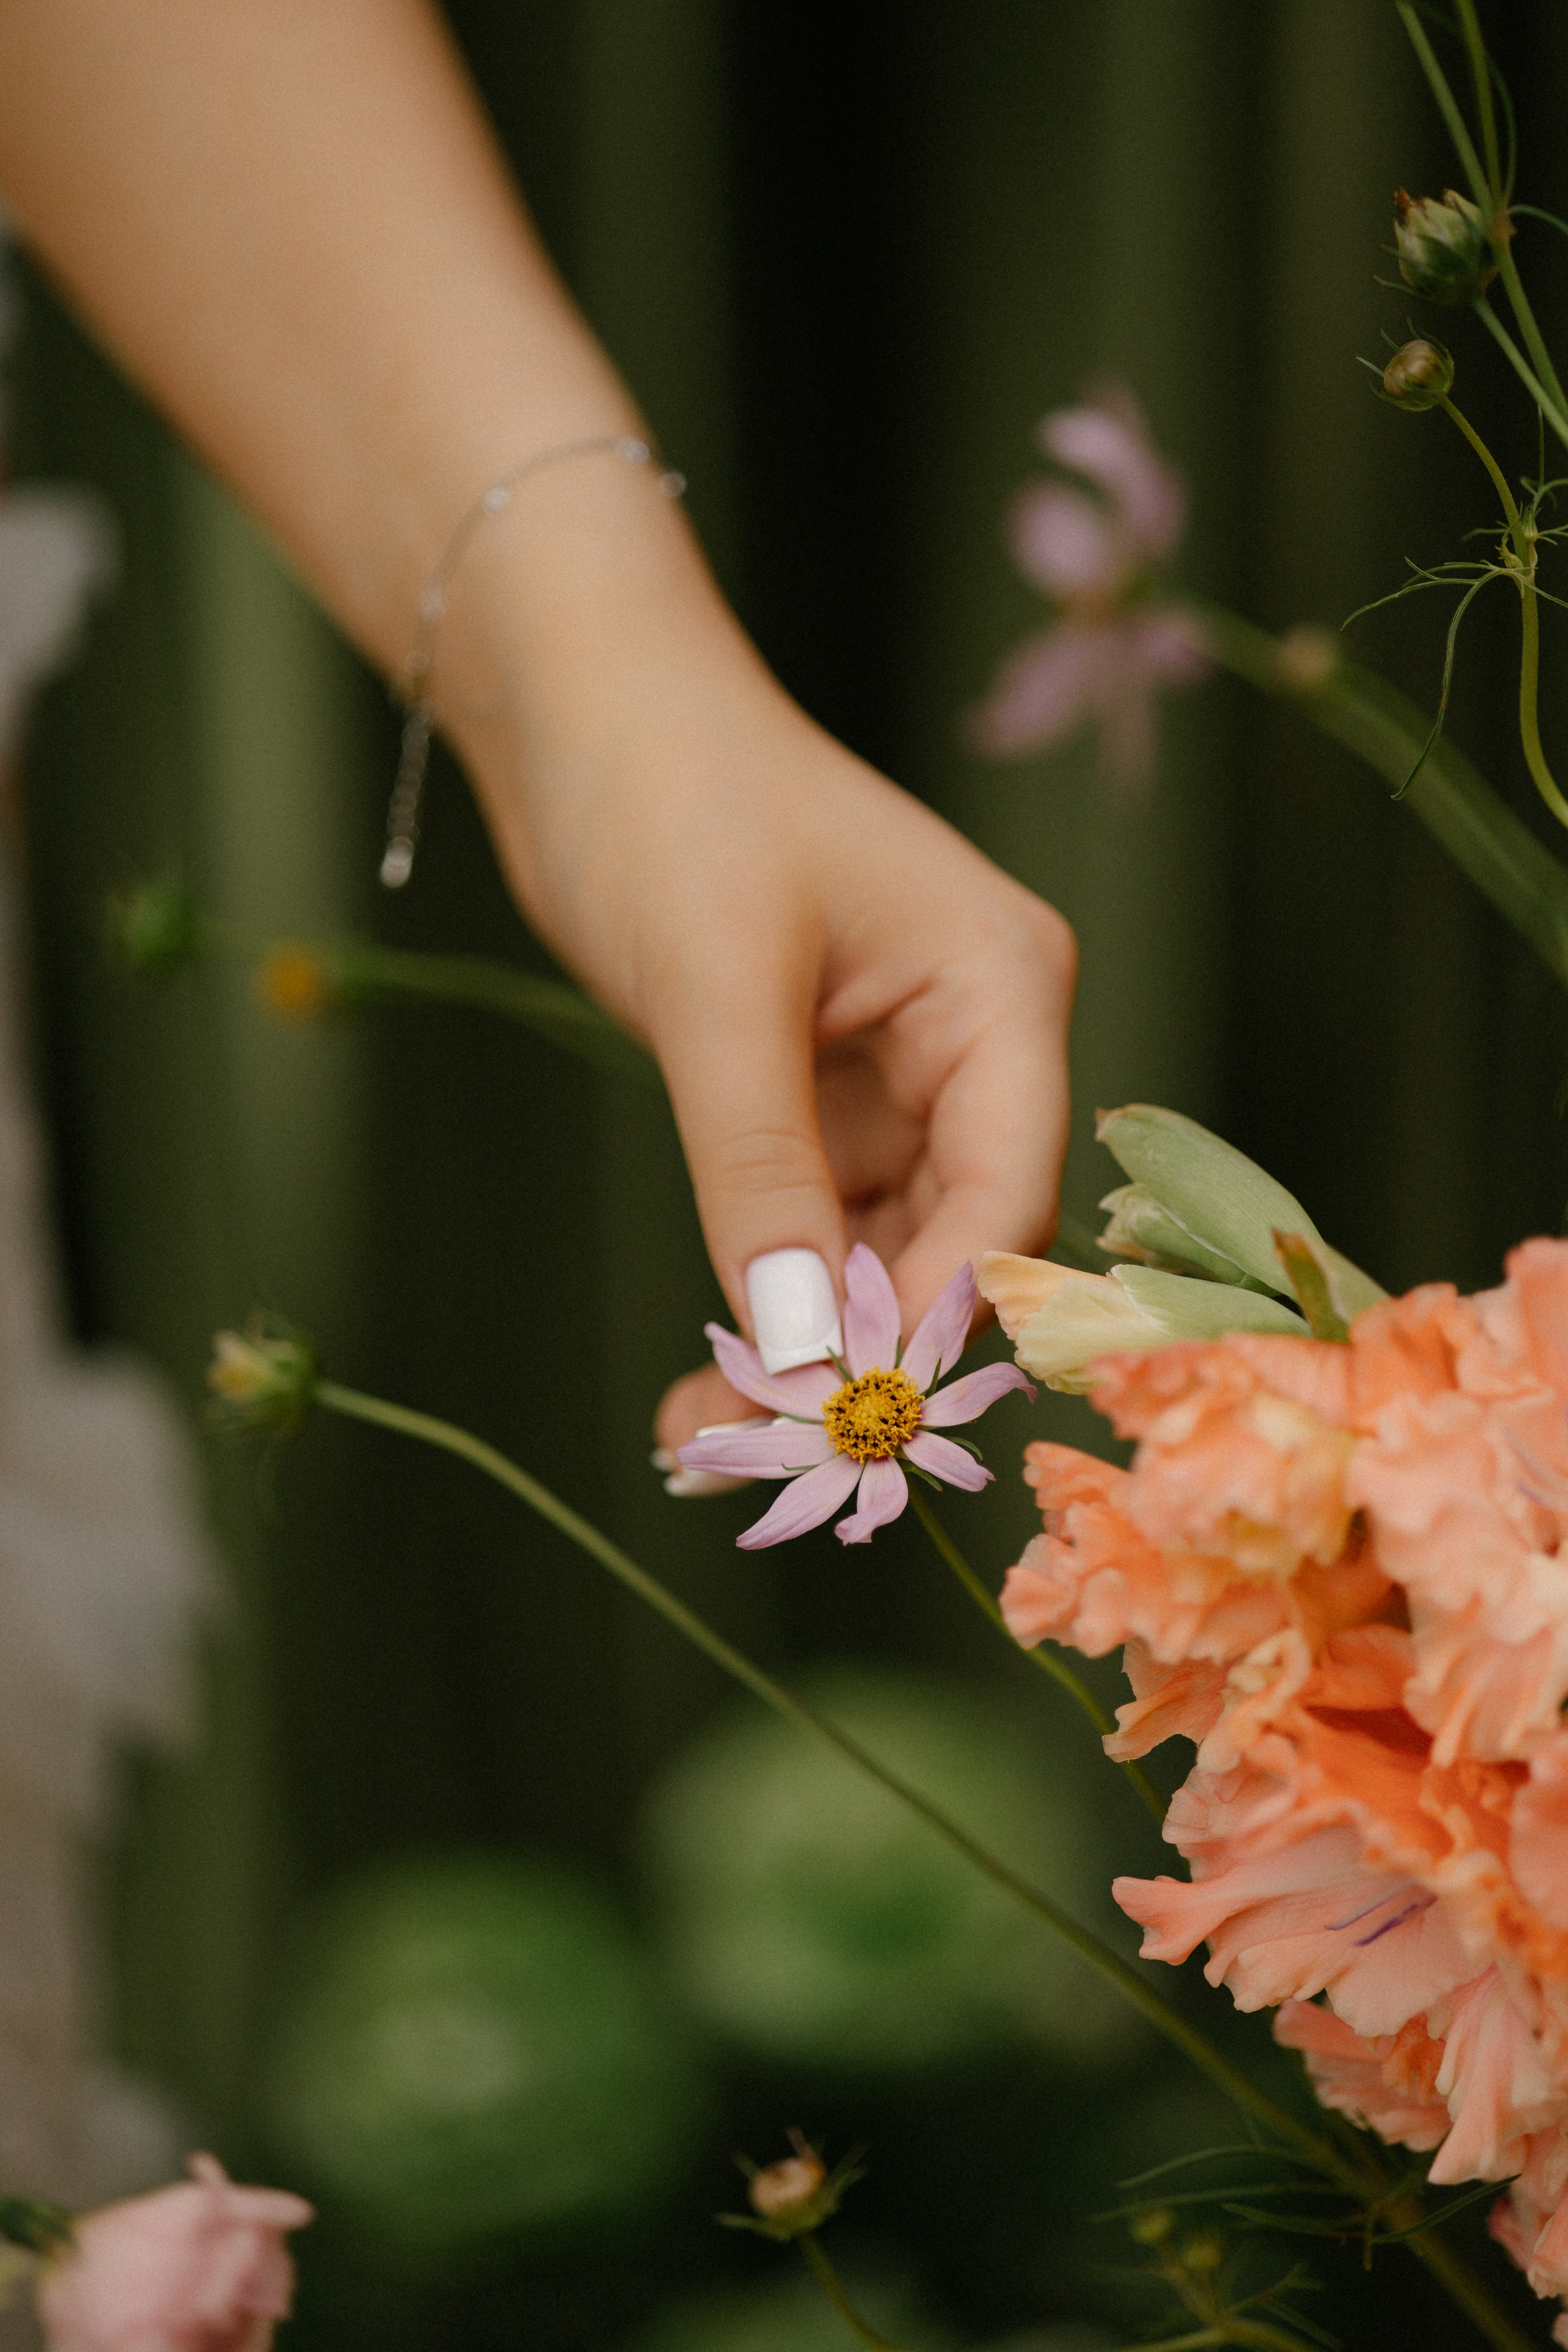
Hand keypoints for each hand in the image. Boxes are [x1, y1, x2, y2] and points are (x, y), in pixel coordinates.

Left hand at [460, 603, 1076, 1453]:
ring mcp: (903, 1070)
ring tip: (707, 1432)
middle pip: (956, 1240)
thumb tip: (803, 1359)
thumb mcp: (716, 995)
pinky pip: (820, 1220)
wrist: (585, 708)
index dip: (932, 1317)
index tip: (841, 1420)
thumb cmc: (669, 800)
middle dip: (862, 1350)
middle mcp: (975, 1040)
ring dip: (806, 1342)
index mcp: (1002, 992)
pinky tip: (714, 1372)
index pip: (1007, 1195)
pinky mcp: (825, 1089)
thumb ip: (763, 1176)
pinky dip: (773, 1292)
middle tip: (757, 1455)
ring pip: (883, 1249)